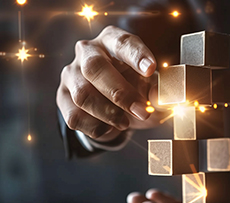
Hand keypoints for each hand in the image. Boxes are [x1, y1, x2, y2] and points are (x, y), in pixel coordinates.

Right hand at [57, 26, 166, 141]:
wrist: (117, 106)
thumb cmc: (137, 89)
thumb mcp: (153, 88)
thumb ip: (159, 92)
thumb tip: (158, 96)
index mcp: (113, 41)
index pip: (123, 42)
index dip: (136, 56)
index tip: (151, 69)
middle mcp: (88, 52)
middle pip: (94, 67)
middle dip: (120, 93)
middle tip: (141, 112)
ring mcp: (71, 74)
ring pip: (83, 95)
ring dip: (108, 114)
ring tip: (125, 123)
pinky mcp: (62, 97)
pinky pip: (75, 117)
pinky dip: (96, 127)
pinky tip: (109, 127)